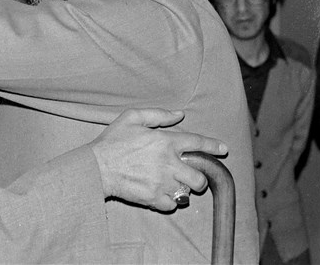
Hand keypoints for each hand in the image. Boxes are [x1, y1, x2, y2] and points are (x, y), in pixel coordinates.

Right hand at [90, 108, 227, 211]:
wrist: (96, 166)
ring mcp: (162, 183)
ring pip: (187, 193)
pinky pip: (172, 205)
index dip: (213, 146)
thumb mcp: (132, 117)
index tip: (223, 149)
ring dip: (183, 189)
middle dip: (199, 177)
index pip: (198, 143)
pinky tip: (162, 193)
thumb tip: (179, 115)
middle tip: (189, 175)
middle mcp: (168, 163)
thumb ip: (158, 115)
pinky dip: (170, 201)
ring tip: (172, 184)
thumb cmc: (113, 141)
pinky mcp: (153, 198)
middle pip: (199, 177)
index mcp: (165, 141)